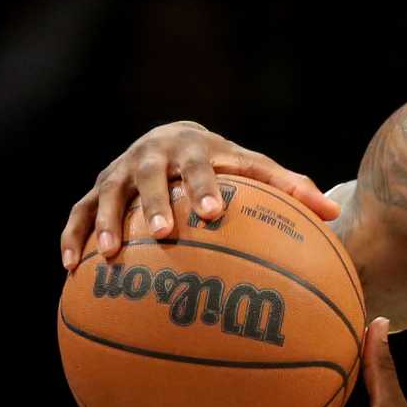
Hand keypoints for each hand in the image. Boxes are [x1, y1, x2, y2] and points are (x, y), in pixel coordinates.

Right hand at [60, 120, 337, 269]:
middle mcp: (152, 158)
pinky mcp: (97, 191)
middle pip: (148, 178)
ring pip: (107, 196)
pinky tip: (71, 269)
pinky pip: (78, 214)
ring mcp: (120, 174)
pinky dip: (73, 237)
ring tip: (110, 257)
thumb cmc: (224, 165)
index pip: (200, 167)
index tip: (213, 213)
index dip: (204, 187)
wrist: (174, 137)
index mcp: (194, 151)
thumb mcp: (255, 169)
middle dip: (155, 204)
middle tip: (165, 234)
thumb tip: (335, 214)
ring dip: (108, 224)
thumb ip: (290, 188)